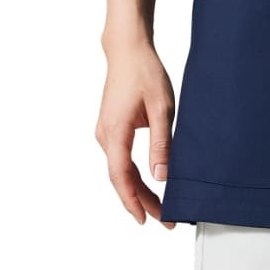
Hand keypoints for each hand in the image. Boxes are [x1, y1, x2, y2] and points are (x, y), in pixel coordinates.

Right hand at [95, 40, 176, 226]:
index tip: (146, 220)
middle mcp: (105, 135)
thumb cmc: (145, 73)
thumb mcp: (162, 108)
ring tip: (160, 206)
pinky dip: (132, 174)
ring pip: (119, 170)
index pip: (121, 176)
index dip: (133, 201)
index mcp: (115, 132)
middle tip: (164, 219)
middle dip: (141, 200)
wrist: (127, 50)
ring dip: (137, 189)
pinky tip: (146, 182)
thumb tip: (161, 175)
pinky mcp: (110, 128)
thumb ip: (161, 143)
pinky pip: (119, 159)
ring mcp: (105, 132)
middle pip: (120, 178)